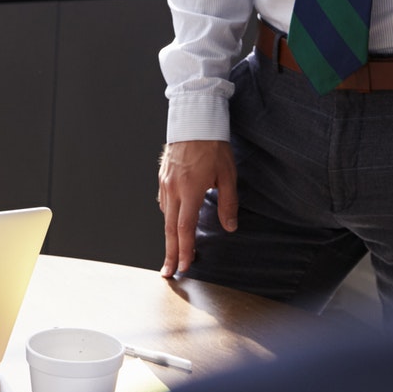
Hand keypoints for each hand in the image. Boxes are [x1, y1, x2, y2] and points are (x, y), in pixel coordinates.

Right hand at [158, 140, 237, 278]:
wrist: (195, 119)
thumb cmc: (212, 145)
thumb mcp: (228, 175)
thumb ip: (228, 203)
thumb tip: (229, 226)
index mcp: (190, 190)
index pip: (185, 229)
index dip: (185, 250)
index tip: (185, 267)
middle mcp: (173, 189)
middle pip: (170, 229)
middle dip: (171, 253)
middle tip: (169, 272)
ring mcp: (165, 183)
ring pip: (166, 216)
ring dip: (168, 237)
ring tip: (172, 252)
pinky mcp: (163, 177)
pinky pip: (164, 203)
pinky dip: (168, 217)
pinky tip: (172, 223)